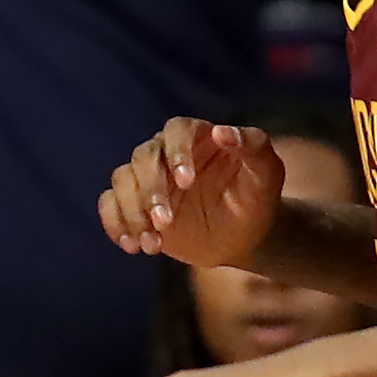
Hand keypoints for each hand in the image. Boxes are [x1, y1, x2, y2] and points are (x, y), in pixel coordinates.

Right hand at [99, 116, 284, 267]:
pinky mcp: (134, 204)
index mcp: (197, 137)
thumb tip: (222, 132)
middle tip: (166, 221)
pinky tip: (133, 247)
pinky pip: (109, 206)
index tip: (187, 183)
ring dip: (132, 212)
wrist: (243, 235)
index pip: (176, 129)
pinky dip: (115, 225)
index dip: (177, 152)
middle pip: (143, 157)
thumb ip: (253, 146)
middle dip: (150, 190)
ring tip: (153, 245)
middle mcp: (167, 152)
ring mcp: (147, 178)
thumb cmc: (257, 197)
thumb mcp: (267, 172)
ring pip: (122, 180)